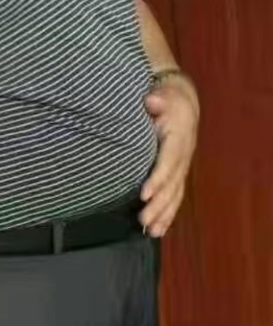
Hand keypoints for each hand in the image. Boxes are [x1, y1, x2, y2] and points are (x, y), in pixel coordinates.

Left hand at [140, 75, 199, 236]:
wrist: (183, 103)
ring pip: (175, 196)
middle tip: (143, 220)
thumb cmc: (167, 100)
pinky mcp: (178, 176)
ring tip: (151, 232)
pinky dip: (168, 215)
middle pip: (172, 185)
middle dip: (158, 205)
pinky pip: (175, 198)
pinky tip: (158, 230)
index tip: (143, 194)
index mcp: (178, 139)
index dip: (157, 179)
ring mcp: (182, 168)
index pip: (168, 162)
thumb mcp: (163, 94)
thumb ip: (157, 100)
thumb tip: (152, 101)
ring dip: (163, 215)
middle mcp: (183, 157)